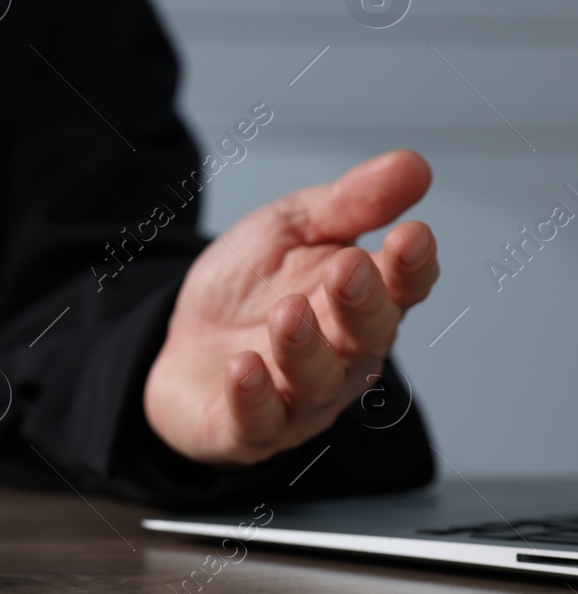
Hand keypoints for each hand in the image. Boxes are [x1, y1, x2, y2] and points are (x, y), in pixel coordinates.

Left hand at [144, 150, 439, 465]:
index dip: (411, 266)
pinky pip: (258, 421)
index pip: (402, 288)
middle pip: (365, 335)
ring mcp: (298, 398)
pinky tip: (244, 368)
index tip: (412, 235)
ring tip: (287, 314)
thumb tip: (412, 165)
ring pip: (316, 382)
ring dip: (305, 349)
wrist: (180, 339)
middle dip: (361, 303)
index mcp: (359, 302)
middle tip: (348, 270)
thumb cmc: (248, 288)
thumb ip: (348, 204)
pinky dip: (253, 397)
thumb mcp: (291, 229)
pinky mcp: (249, 428)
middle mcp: (342, 356)